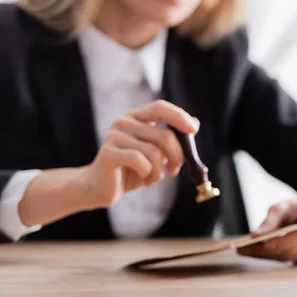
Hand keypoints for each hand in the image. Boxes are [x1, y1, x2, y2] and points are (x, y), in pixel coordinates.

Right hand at [79, 100, 198, 208]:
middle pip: (164, 134)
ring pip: (154, 151)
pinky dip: (148, 174)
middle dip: (177, 156)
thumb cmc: (133, 169)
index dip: (179, 116)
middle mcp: (124, 122)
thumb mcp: (157, 153)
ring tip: (153, 178)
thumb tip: (195, 123)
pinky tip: (144, 180)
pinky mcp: (109, 152)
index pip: (160, 107)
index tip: (194, 130)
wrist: (101, 188)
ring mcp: (114, 135)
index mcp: (136, 117)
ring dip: (160, 171)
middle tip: (175, 170)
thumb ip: (172, 139)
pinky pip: (140, 161)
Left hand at [237, 191, 296, 263]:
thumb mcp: (285, 206)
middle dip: (269, 250)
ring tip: (246, 251)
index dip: (283, 241)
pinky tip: (258, 254)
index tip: (261, 243)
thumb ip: (270, 220)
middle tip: (243, 250)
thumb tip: (254, 236)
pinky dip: (275, 257)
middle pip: (296, 248)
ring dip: (269, 256)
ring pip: (292, 257)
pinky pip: (292, 261)